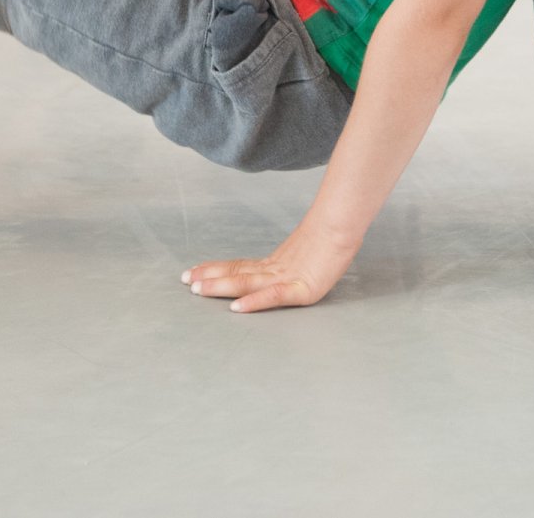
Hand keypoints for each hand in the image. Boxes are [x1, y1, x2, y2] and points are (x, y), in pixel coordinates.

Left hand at [181, 220, 361, 312]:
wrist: (348, 225)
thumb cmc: (334, 236)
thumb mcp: (309, 251)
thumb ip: (296, 260)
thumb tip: (292, 261)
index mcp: (277, 263)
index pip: (240, 265)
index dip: (217, 269)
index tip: (195, 270)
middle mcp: (277, 269)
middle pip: (237, 273)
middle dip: (210, 277)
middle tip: (185, 280)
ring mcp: (288, 279)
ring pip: (248, 283)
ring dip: (221, 286)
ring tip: (198, 289)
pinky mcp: (303, 289)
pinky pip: (273, 296)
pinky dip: (254, 302)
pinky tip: (237, 307)